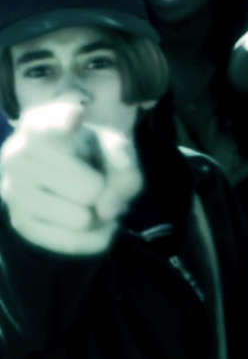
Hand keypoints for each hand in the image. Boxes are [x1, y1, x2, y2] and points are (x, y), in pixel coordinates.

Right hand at [0, 101, 142, 254]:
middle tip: (98, 184)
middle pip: (89, 189)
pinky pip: (73, 242)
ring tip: (92, 202)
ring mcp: (12, 189)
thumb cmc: (91, 151)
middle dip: (105, 193)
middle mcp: (17, 154)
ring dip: (99, 218)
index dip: (64, 122)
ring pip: (81, 220)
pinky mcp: (18, 221)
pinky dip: (94, 237)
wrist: (64, 176)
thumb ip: (123, 168)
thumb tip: (106, 209)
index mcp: (40, 124)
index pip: (48, 124)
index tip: (76, 117)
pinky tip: (93, 223)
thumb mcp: (115, 147)